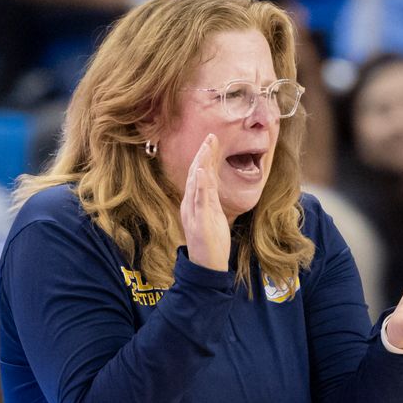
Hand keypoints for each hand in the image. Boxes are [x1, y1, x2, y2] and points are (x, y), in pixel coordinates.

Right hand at [179, 134, 229, 271]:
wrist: (206, 266)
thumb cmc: (211, 244)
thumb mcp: (212, 217)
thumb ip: (210, 201)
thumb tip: (212, 187)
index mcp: (194, 203)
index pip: (198, 176)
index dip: (204, 158)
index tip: (211, 141)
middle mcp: (190, 205)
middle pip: (195, 174)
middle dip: (203, 154)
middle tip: (211, 136)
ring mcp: (194, 212)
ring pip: (196, 183)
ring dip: (201, 163)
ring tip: (207, 146)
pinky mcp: (199, 221)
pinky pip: (199, 200)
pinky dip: (199, 184)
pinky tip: (201, 170)